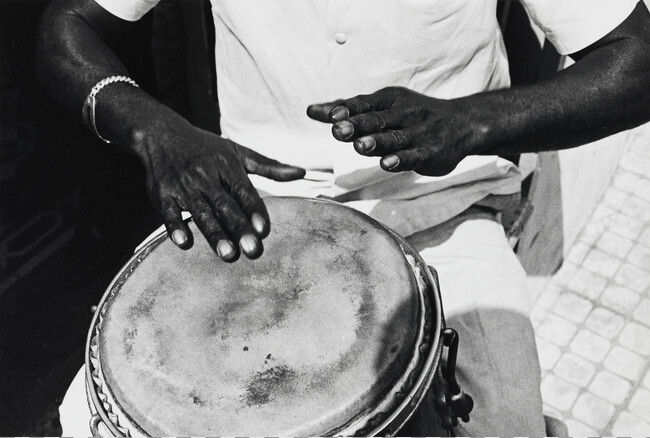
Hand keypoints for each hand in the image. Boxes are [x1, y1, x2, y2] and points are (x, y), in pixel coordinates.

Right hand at [132, 115, 304, 261]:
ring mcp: (183, 186)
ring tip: (228, 254)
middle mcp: (206, 176)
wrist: (161, 134)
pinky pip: (169, 212)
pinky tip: (184, 242)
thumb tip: (301, 172)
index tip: (264, 230)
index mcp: (226, 166)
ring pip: (201, 213)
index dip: (254, 210)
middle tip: (252, 250)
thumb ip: (269, 166)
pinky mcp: (162, 195)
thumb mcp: (237, 151)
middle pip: (225, 205)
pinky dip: (176, 226)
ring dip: (214, 234)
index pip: (243, 190)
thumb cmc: (206, 148)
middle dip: (239, 228)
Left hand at [307, 87, 486, 175]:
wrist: (460, 124)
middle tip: (338, 130)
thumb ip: (347, 111)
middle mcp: (403, 114)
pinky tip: (387, 164)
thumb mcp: (382, 107)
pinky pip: (413, 156)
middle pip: (376, 120)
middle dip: (357, 125)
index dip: (347, 109)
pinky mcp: (430, 152)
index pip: (364, 103)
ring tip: (359, 146)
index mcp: (389, 100)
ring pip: (394, 138)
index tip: (330, 115)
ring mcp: (418, 133)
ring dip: (377, 142)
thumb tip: (311, 110)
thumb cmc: (411, 116)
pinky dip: (400, 160)